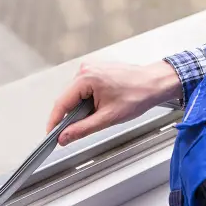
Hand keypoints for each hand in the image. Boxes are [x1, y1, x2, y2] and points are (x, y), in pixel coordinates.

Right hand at [49, 61, 179, 145]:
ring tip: (100, 115)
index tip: (51, 135)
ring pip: (75, 95)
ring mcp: (90, 69)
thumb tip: (64, 136)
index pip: (61, 103)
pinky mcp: (96, 71)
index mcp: (86, 78)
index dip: (54, 121)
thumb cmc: (137, 95)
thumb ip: (82, 129)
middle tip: (77, 132)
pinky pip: (84, 89)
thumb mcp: (107, 118)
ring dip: (81, 109)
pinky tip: (102, 106)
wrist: (154, 84)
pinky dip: (88, 101)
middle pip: (67, 99)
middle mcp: (85, 70)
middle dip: (70, 116)